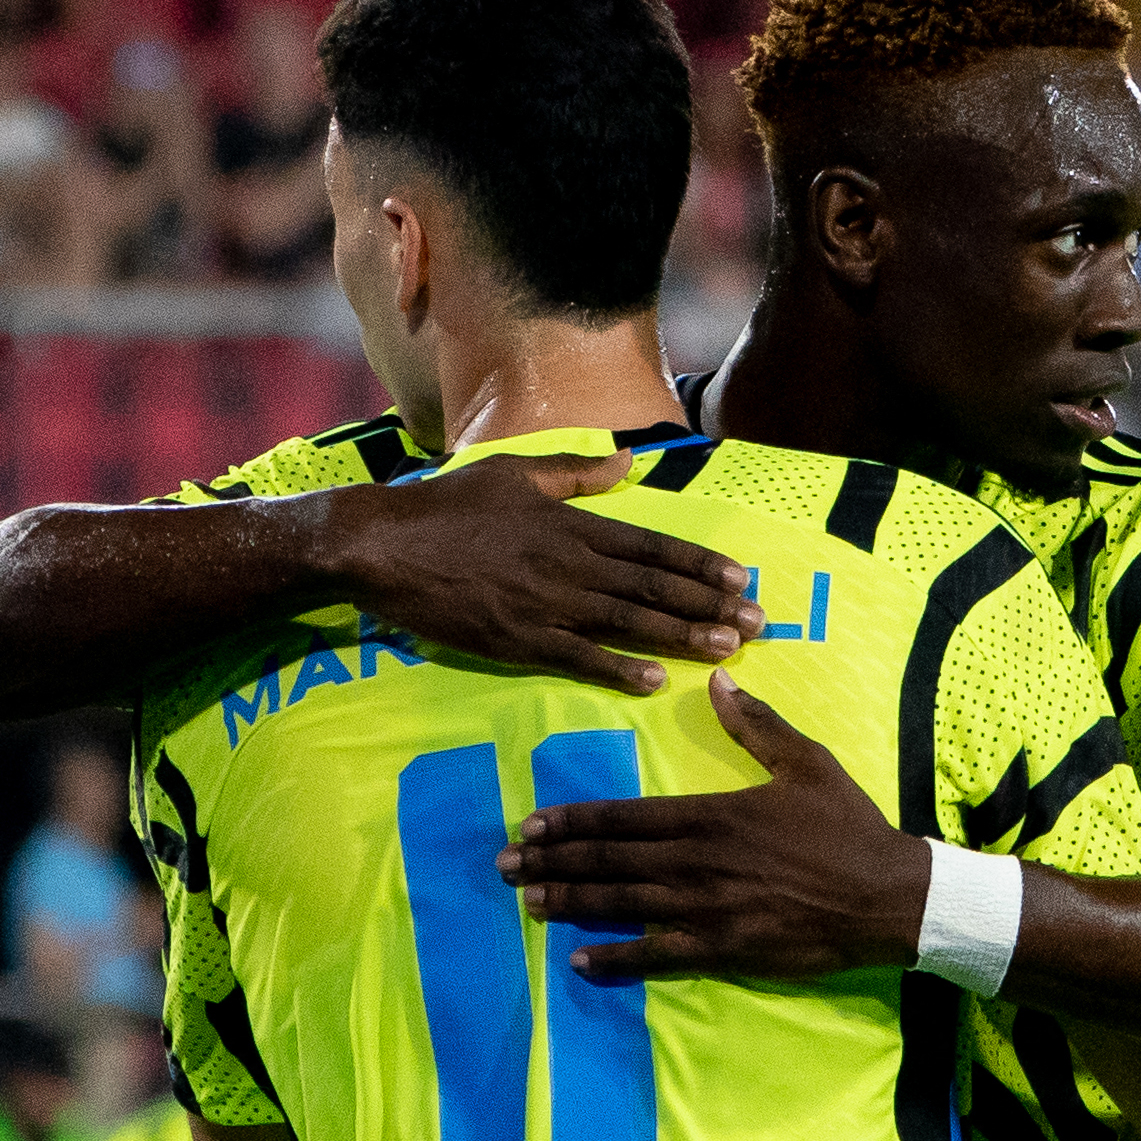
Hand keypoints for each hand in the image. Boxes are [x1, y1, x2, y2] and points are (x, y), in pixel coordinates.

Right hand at [326, 451, 762, 694]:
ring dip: (681, 635)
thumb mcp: (516, 474)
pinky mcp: (516, 638)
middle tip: (757, 624)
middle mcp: (568, 562)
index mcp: (571, 523)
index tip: (741, 578)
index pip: (652, 546)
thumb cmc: (447, 506)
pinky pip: (577, 656)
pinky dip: (617, 667)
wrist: (383, 545)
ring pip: (627, 622)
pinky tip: (653, 679)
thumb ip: (576, 473)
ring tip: (726, 647)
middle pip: (653, 587)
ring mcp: (544, 603)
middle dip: (710, 605)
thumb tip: (627, 461)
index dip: (700, 564)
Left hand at [499, 670, 929, 979]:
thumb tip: (717, 682)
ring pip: (624, 904)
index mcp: (712, 814)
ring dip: (572, 902)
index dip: (572, 821)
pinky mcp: (725, 948)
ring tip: (529, 902)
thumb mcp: (806, 763)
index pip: (626, 815)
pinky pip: (658, 955)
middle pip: (611, 860)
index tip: (530, 824)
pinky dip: (617, 958)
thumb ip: (756, 725)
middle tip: (505, 866)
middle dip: (553, 862)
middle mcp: (699, 861)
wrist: (889, 896)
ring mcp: (708, 909)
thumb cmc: (848, 826)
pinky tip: (581, 959)